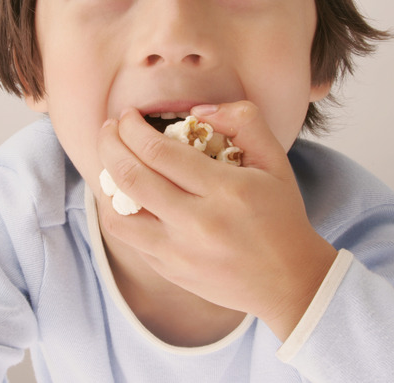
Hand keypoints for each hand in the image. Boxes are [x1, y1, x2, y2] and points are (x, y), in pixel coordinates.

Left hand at [97, 101, 336, 339]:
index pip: (158, 151)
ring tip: (108, 161)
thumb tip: (197, 111)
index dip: (133, 128)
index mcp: (226, 190)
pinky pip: (128, 238)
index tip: (128, 116)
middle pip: (131, 176)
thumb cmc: (281, 216)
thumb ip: (244, 121)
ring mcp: (179, 251)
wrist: (288, 282)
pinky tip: (120, 193)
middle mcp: (197, 222)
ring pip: (118, 214)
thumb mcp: (275, 160)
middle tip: (108, 128)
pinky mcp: (169, 270)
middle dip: (110, 143)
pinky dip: (115, 211)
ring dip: (104, 180)